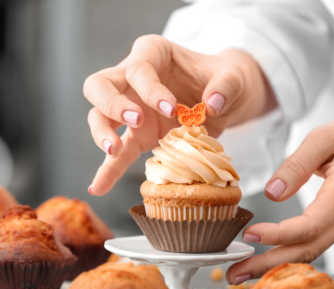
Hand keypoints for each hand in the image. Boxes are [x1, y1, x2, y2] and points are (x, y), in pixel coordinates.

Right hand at [84, 34, 275, 194]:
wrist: (224, 98)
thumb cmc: (222, 80)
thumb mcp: (232, 77)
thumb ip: (226, 85)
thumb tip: (212, 105)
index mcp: (153, 54)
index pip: (138, 68)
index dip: (150, 88)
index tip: (171, 108)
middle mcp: (134, 79)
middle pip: (100, 85)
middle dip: (112, 103)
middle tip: (136, 120)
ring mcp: (132, 108)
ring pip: (99, 116)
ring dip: (102, 133)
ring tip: (115, 149)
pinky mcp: (138, 135)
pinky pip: (118, 153)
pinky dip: (108, 169)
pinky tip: (100, 187)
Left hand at [226, 119, 333, 285]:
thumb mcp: (324, 140)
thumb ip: (299, 165)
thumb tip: (272, 193)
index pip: (310, 225)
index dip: (278, 235)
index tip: (248, 236)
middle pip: (307, 249)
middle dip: (269, 264)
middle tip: (236, 274)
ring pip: (310, 250)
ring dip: (276, 263)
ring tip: (245, 270)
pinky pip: (313, 243)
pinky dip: (288, 252)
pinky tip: (268, 256)